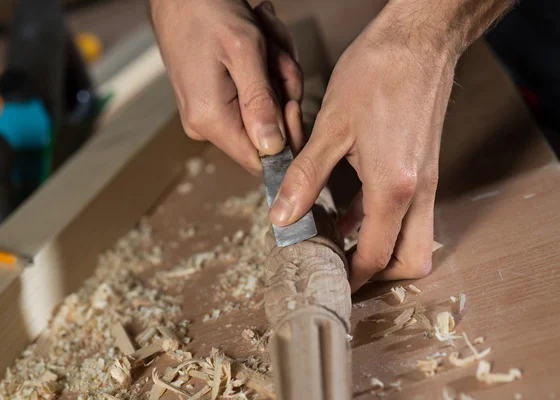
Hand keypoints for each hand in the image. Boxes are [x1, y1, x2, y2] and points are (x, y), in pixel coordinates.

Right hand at [150, 0, 303, 174]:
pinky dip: (265, 68)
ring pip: (266, 108)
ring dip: (276, 71)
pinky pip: (254, 94)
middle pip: (267, 130)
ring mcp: (209, 112)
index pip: (260, 160)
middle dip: (282, 89)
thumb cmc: (208, 12)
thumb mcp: (244, 52)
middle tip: (275, 52)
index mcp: (210, 119)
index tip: (292, 102)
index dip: (287, 138)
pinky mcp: (214, 99)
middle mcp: (206, 123)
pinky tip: (259, 39)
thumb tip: (273, 149)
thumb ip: (261, 103)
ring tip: (264, 34)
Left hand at [269, 5, 459, 291]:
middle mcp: (418, 191)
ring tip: (336, 239)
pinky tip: (348, 208)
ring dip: (378, 245)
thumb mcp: (331, 128)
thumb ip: (305, 177)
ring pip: (412, 236)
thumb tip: (283, 215)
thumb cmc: (378, 75)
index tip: (329, 282)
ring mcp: (425, 179)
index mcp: (394, 188)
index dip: (350, 277)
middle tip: (344, 270)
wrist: (418, 39)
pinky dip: (381, 218)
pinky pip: (408, 209)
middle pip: (410, 259)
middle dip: (380, 274)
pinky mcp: (424, 165)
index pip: (374, 255)